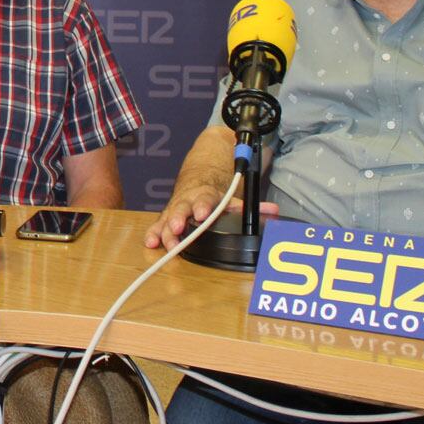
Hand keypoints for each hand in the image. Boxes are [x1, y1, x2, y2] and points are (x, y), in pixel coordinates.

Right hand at [144, 186, 276, 250]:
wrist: (196, 181)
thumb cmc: (214, 196)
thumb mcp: (232, 199)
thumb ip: (251, 207)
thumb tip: (273, 211)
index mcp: (205, 196)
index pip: (205, 200)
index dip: (203, 207)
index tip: (203, 214)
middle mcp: (188, 202)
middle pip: (181, 209)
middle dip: (178, 219)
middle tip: (177, 228)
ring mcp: (175, 210)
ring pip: (167, 219)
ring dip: (164, 231)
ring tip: (161, 242)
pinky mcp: (166, 218)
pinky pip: (158, 225)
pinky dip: (153, 233)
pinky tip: (150, 242)